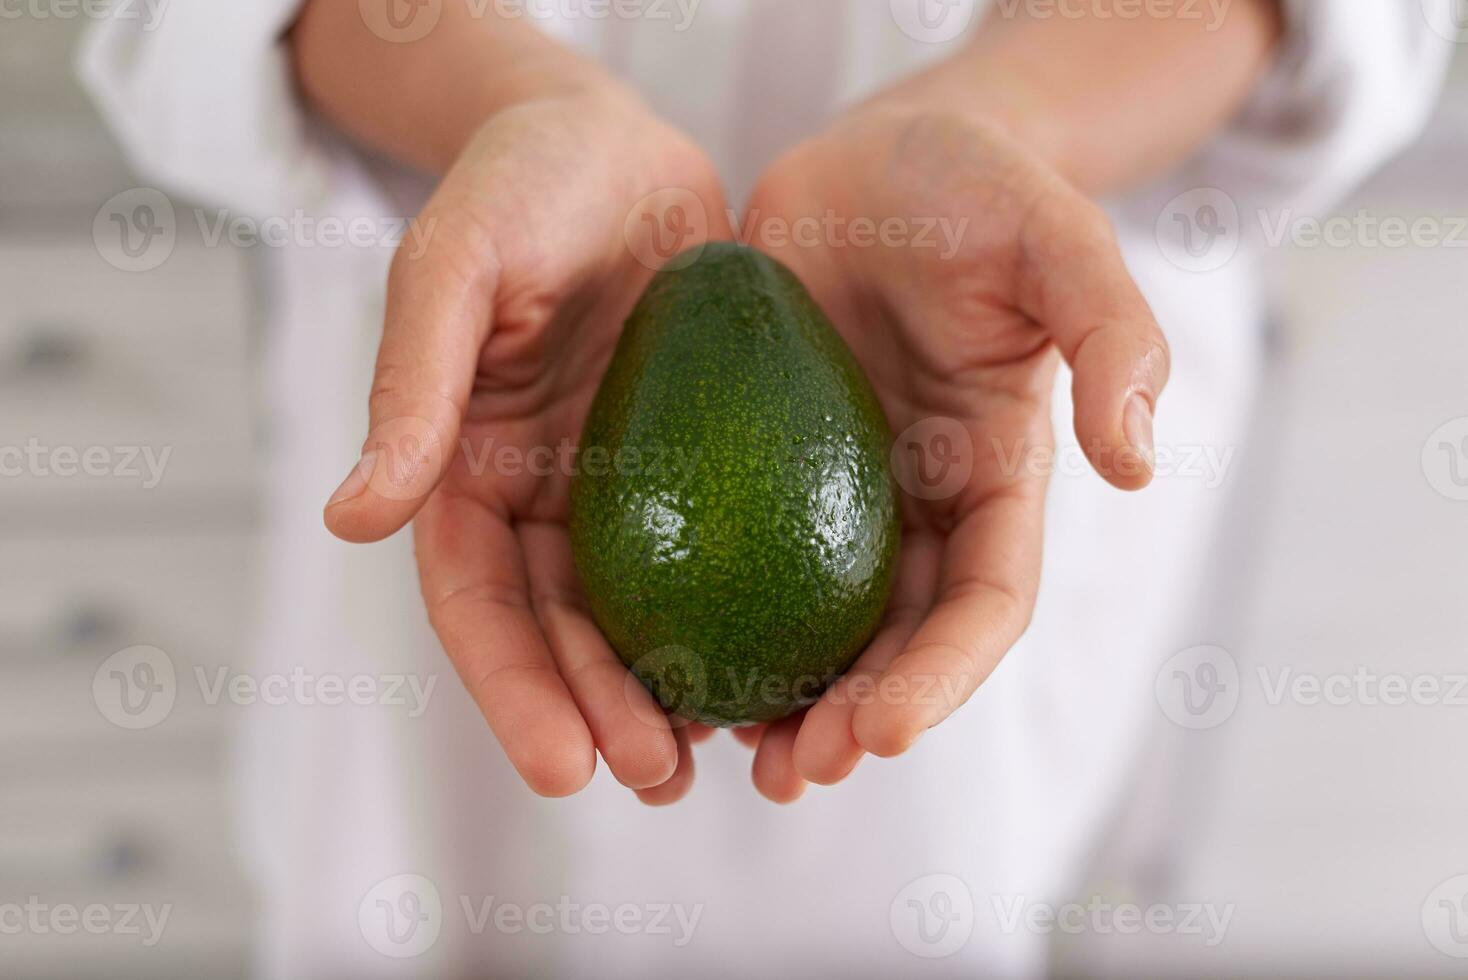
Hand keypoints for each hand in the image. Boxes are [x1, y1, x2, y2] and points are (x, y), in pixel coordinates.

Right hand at [323, 88, 729, 802]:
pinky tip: (781, 667)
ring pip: (640, 614)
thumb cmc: (520, 184)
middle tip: (659, 779)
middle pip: (559, 633)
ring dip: (668, 693)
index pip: (476, 602)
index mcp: (465, 467)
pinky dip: (739, 615)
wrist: (610, 140)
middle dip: (598, 717)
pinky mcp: (691, 461)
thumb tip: (349, 518)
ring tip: (718, 756)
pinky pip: (717, 551)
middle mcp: (538, 496)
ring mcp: (617, 485)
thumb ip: (413, 385)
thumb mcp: (458, 265)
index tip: (561, 769)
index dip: (510, 689)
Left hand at [733, 104, 1169, 801]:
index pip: (986, 602)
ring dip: (778, 698)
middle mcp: (918, 504)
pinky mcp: (755, 464)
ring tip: (725, 754)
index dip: (945, 675)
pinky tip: (659, 664)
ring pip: (811, 623)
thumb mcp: (1054, 237)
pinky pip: (728, 557)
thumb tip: (1137, 464)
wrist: (874, 159)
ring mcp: (834, 491)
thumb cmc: (974, 188)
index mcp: (996, 476)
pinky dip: (707, 621)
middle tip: (791, 771)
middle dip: (854, 719)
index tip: (885, 730)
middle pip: (896, 642)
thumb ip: (1110, 334)